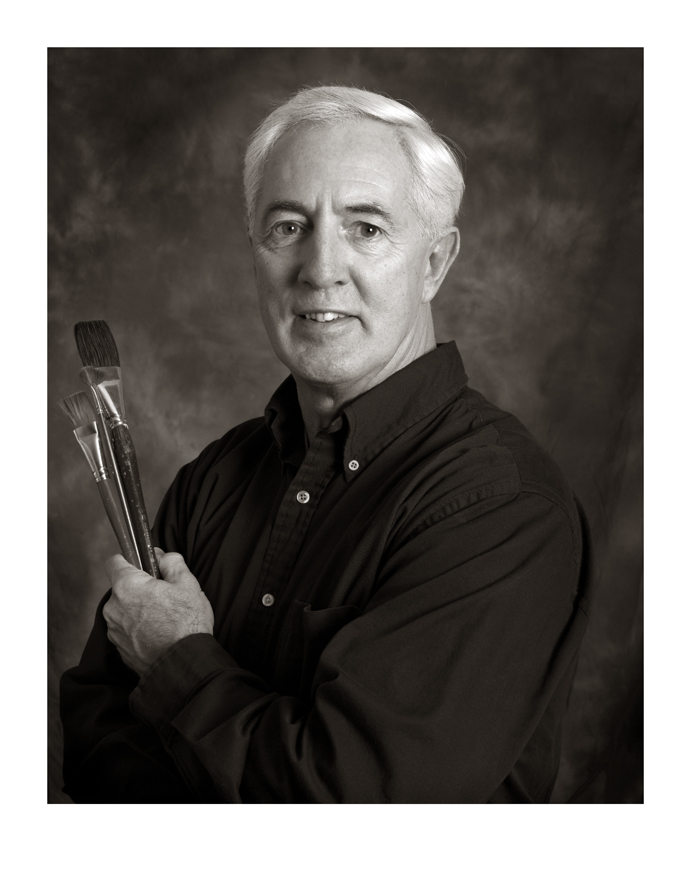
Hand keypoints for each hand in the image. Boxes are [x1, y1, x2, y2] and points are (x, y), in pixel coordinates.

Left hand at [103, 548, 213, 675]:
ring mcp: (114, 630)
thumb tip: (162, 556)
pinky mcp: (119, 649)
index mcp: (127, 586)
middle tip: (163, 595)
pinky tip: (158, 633)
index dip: (129, 560)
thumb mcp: (188, 584)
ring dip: (137, 610)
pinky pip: (126, 630)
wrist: (183, 664)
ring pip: (123, 610)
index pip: (114, 562)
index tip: (143, 566)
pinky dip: (137, 629)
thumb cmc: (186, 623)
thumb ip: (172, 562)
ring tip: (163, 618)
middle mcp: (113, 607)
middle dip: (139, 588)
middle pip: (121, 588)